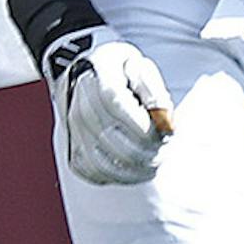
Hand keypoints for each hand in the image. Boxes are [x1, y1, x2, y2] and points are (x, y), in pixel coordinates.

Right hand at [41, 24, 174, 185]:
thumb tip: (166, 122)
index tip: (170, 133)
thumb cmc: (118, 68)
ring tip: (154, 164)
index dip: (148, 129)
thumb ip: (154, 92)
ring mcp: (75, 132)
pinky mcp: (73, 147)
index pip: (123, 114)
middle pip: (116, 145)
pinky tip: (134, 171)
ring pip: (104, 165)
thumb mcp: (140, 65)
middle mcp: (83, 112)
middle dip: (147, 152)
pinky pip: (91, 171)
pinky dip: (115, 177)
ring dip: (134, 170)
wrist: (82, 70)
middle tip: (165, 149)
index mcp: (101, 86)